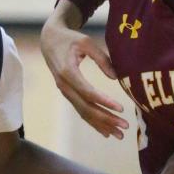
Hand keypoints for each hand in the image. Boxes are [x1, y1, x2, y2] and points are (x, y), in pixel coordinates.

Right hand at [40, 23, 129, 139]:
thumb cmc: (69, 39)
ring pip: (84, 113)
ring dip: (102, 125)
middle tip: (125, 127)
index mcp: (67, 72)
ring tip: (120, 134)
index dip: (104, 101)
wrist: (49, 41)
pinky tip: (107, 132)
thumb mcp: (86, 42)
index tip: (121, 108)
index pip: (87, 92)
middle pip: (86, 108)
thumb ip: (102, 58)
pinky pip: (81, 111)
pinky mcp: (69, 95)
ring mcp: (65, 92)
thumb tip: (116, 77)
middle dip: (106, 119)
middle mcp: (64, 86)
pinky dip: (94, 122)